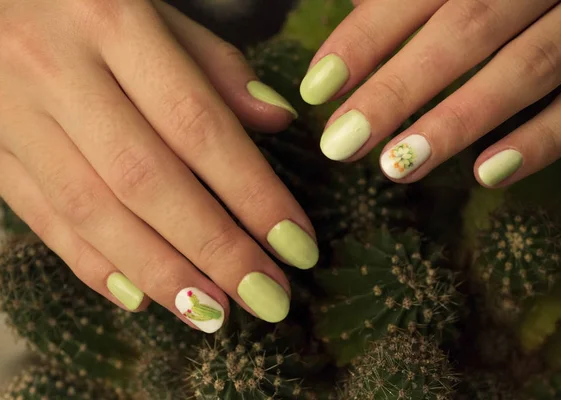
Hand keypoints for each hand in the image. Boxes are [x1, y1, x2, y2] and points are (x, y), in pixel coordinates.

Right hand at [0, 0, 318, 332]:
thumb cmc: (84, 0)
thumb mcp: (154, 9)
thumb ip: (214, 65)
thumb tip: (275, 121)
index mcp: (111, 20)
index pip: (198, 126)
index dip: (252, 194)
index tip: (296, 245)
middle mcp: (55, 68)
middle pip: (148, 181)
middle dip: (215, 249)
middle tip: (268, 298)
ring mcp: (9, 111)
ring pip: (92, 211)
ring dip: (161, 272)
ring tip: (214, 314)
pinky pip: (40, 217)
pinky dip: (92, 264)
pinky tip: (141, 297)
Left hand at [301, 0, 560, 186]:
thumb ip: (413, 1)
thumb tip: (349, 37)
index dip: (363, 39)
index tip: (317, 88)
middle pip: (466, 29)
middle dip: (397, 90)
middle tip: (340, 144)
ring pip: (528, 67)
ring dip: (458, 121)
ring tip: (396, 167)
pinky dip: (541, 141)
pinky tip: (486, 174)